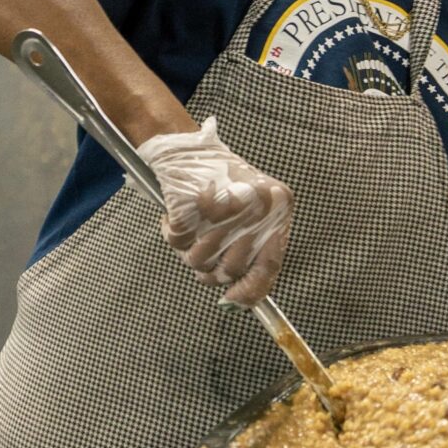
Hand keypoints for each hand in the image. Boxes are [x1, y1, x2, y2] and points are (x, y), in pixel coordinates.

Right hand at [138, 118, 293, 306]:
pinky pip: (177, 241)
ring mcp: (224, 206)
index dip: (249, 291)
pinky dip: (171, 232)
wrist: (189, 148)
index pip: (268, 266)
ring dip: (189, 250)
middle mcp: (255, 207)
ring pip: (199, 260)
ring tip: (192, 229)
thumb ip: (255, 249)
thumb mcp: (254, 212)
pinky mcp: (191, 204)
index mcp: (276, 209)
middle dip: (212, 268)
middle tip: (204, 250)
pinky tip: (176, 215)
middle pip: (229, 268)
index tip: (233, 299)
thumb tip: (241, 297)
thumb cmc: (222, 183)